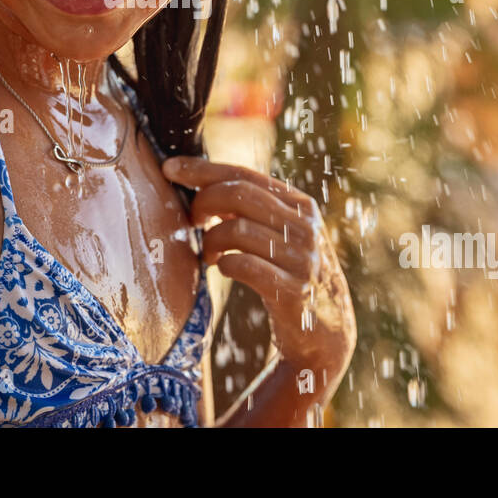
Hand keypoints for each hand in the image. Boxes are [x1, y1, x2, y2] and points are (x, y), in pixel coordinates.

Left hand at [162, 156, 356, 383]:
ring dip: (211, 240)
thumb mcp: (282, 233)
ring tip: (209, 254)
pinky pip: (244, 266)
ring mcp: (301, 258)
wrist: (327, 329)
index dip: (203, 169)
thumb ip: (252, 209)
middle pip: (239, 194)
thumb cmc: (292, 272)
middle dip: (203, 203)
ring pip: (237, 229)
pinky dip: (225, 263)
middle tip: (192, 221)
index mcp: (300, 204)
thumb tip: (203, 184)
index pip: (244, 175)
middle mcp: (304, 226)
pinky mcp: (293, 291)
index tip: (170, 168)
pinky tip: (223, 268)